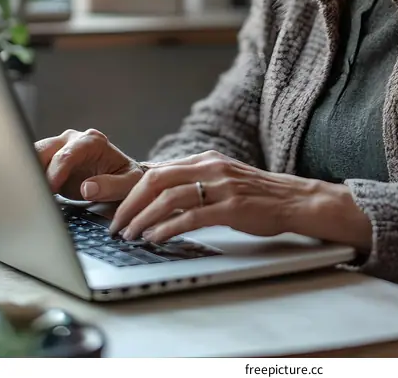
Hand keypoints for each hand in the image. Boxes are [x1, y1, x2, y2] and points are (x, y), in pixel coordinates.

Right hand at [35, 128, 143, 201]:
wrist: (123, 177)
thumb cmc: (127, 178)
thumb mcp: (129, 183)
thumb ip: (111, 185)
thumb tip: (88, 188)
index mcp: (93, 141)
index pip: (67, 154)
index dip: (56, 173)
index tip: (50, 190)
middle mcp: (74, 140)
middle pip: (45, 150)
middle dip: (36, 171)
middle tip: (34, 193)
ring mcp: (60, 147)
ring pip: (34, 154)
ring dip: (30, 173)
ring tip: (31, 194)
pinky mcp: (51, 159)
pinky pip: (32, 163)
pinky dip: (29, 176)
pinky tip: (30, 191)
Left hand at [109, 150, 372, 250]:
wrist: (294, 199)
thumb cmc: (256, 194)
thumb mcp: (222, 178)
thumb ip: (194, 181)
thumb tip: (157, 193)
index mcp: (204, 159)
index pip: (156, 168)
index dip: (126, 184)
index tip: (103, 196)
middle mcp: (210, 166)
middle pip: (156, 178)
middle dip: (127, 201)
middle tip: (111, 222)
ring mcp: (221, 185)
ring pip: (170, 196)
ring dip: (143, 217)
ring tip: (128, 234)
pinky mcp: (232, 207)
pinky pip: (192, 216)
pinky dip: (168, 227)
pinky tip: (154, 238)